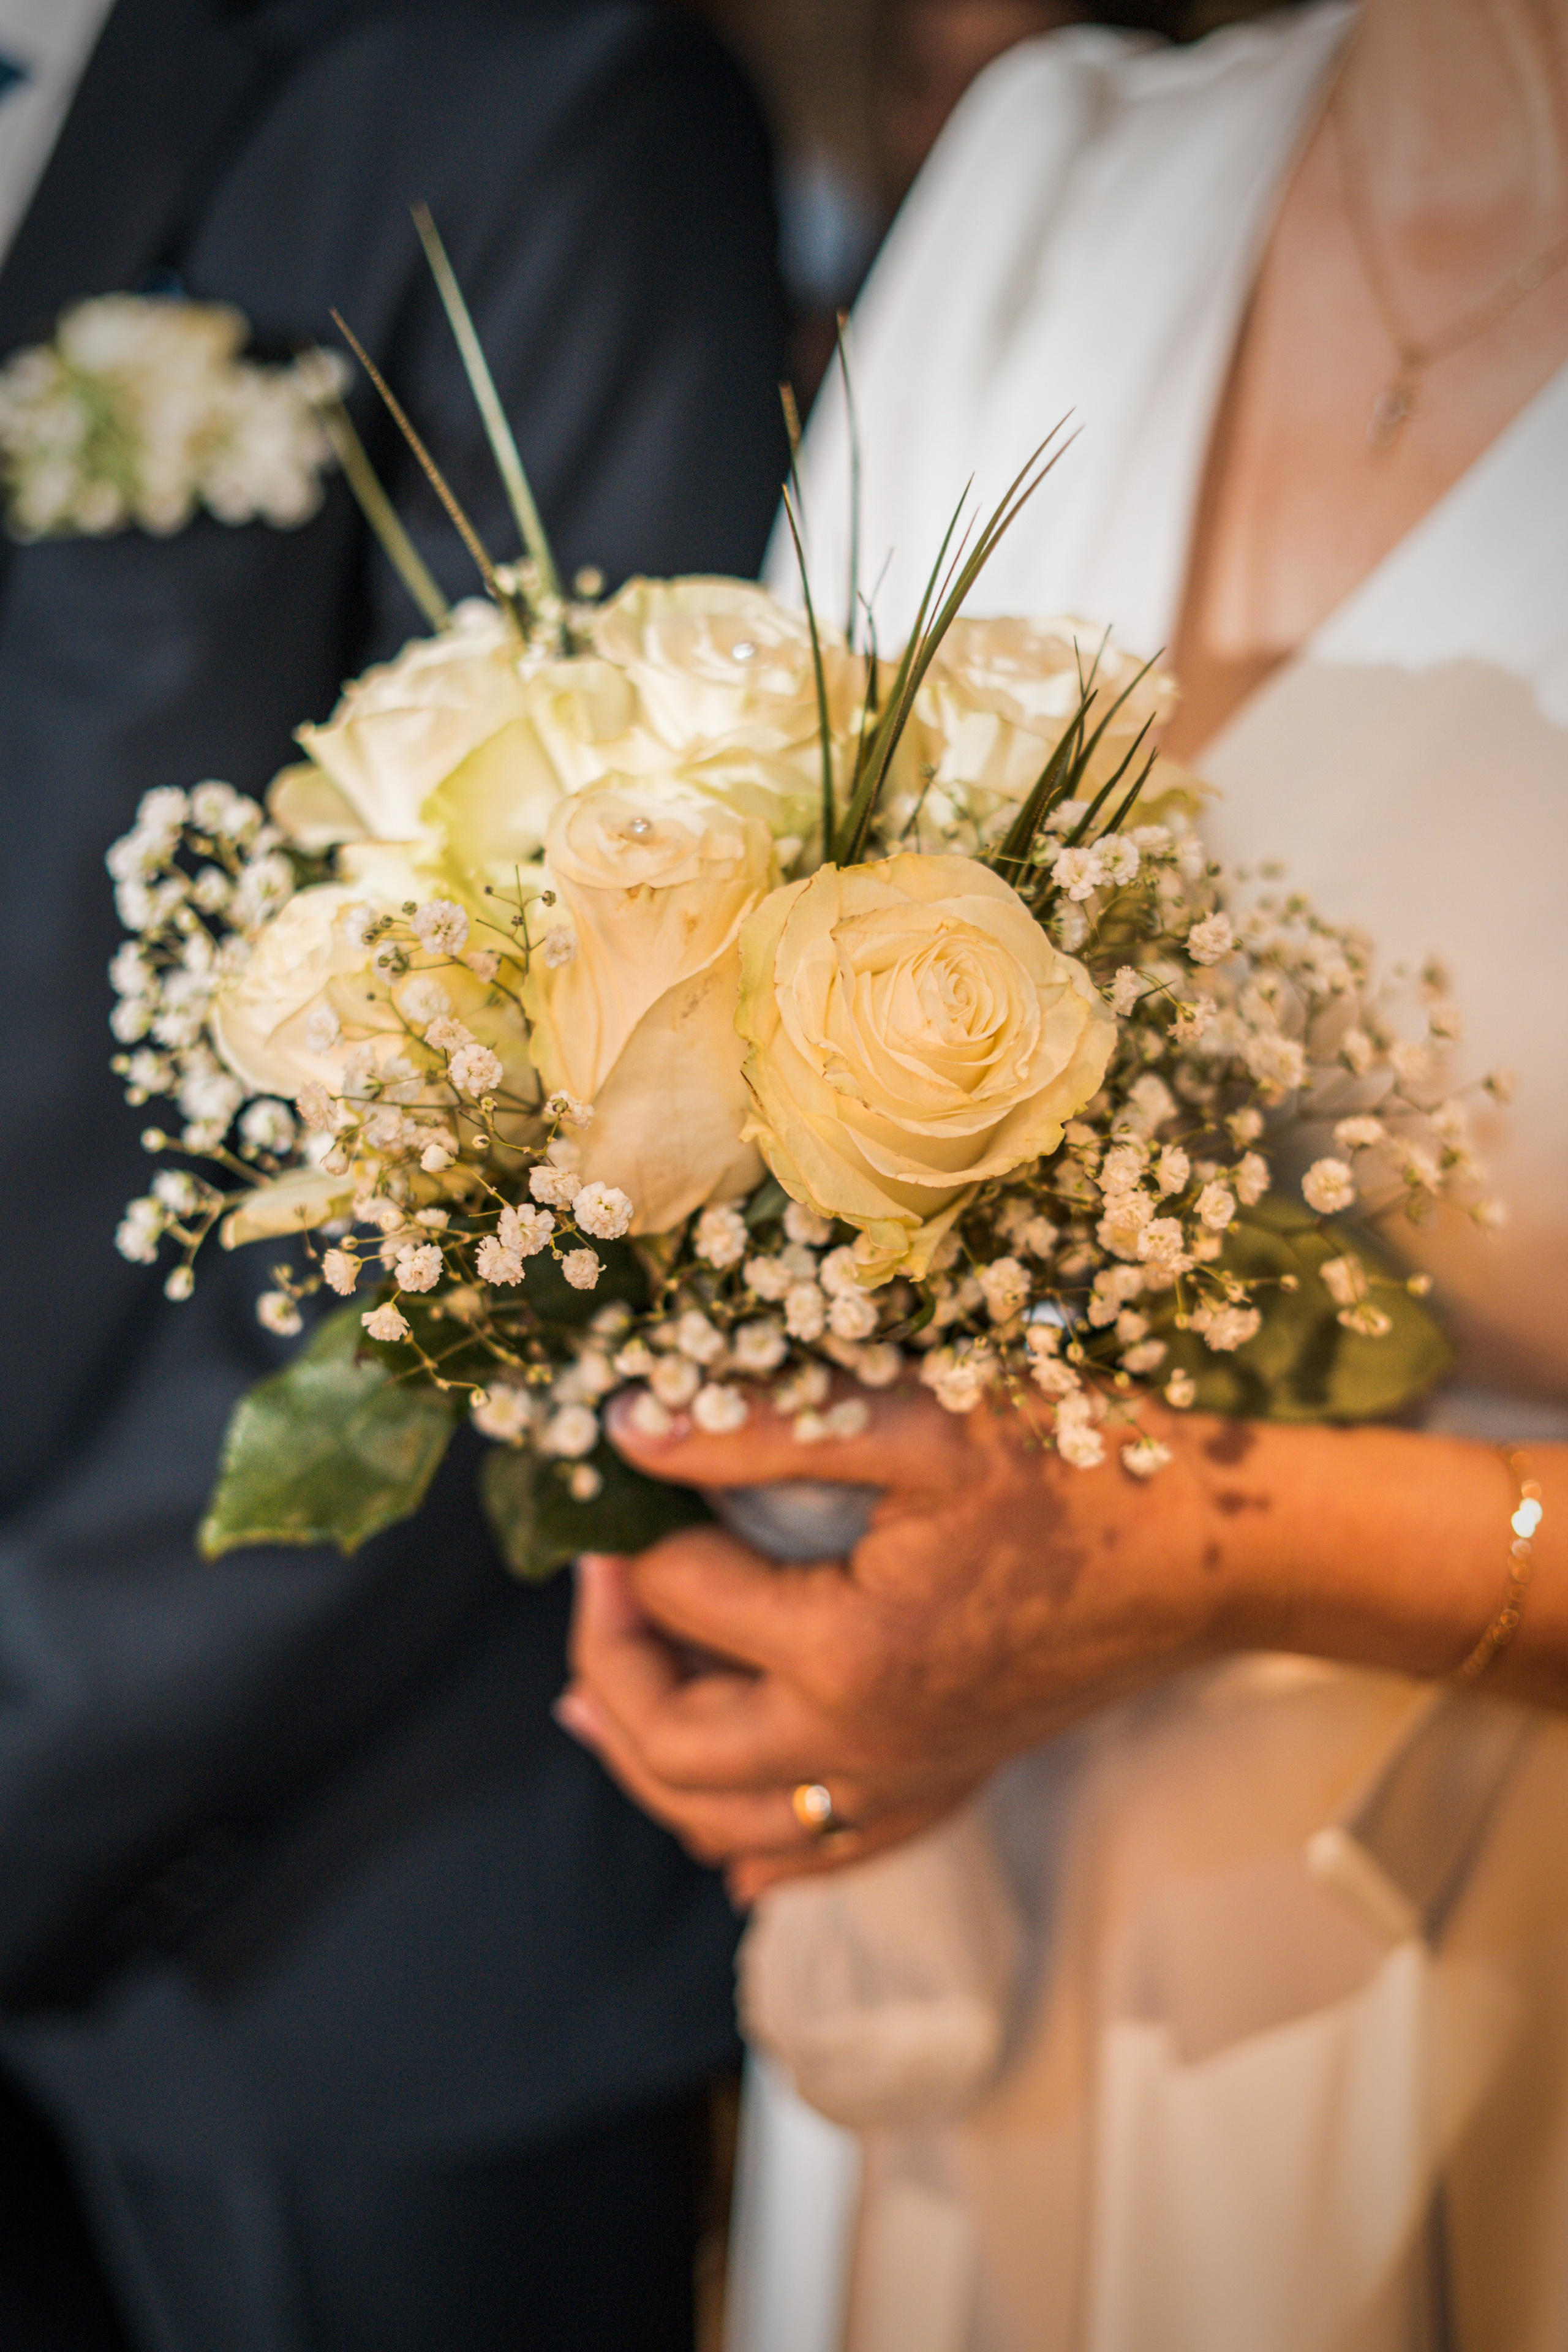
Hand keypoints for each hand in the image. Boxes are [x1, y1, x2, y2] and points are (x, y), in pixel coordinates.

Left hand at [561, 1378, 1243, 1899]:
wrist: (1216, 1555)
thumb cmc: (1081, 1473)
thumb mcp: (921, 1425)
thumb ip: (762, 1430)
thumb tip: (631, 1429)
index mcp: (847, 1654)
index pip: (680, 1598)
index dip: (634, 1533)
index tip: (621, 1476)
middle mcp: (863, 1745)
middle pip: (672, 1747)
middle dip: (605, 1667)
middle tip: (596, 1585)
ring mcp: (907, 1780)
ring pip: (726, 1821)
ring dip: (648, 1764)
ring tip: (592, 1706)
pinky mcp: (946, 1786)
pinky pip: (823, 1853)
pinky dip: (752, 1844)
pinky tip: (724, 1838)